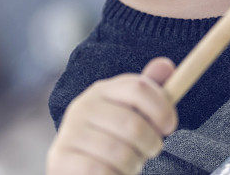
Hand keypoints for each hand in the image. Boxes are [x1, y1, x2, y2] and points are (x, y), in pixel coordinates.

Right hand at [46, 57, 176, 174]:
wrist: (77, 168)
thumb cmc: (113, 138)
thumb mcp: (131, 112)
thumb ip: (149, 92)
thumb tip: (166, 64)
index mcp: (102, 90)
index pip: (139, 87)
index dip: (162, 108)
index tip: (169, 127)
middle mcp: (83, 106)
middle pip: (133, 124)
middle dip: (151, 144)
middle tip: (150, 151)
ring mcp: (69, 132)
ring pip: (120, 152)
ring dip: (134, 164)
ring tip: (130, 164)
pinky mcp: (60, 159)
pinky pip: (100, 170)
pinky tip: (113, 173)